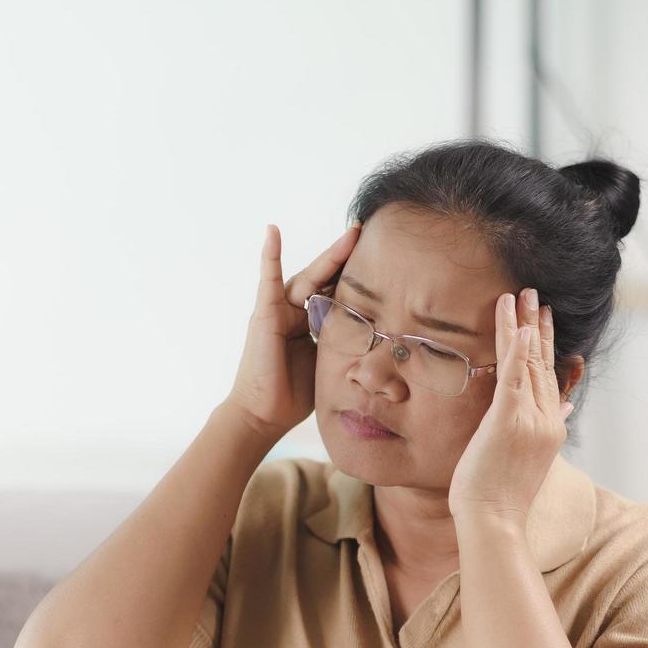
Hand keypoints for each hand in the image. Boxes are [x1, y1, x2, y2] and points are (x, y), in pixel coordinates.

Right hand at [224, 221, 361, 439]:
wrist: (265, 416)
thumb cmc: (295, 395)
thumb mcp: (330, 362)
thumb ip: (345, 343)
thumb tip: (383, 339)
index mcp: (310, 322)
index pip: (336, 292)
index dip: (355, 276)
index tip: (382, 259)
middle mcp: (294, 311)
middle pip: (324, 278)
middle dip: (347, 258)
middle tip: (371, 235)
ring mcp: (278, 310)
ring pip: (308, 277)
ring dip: (330, 255)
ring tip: (352, 235)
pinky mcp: (265, 314)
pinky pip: (268, 280)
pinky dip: (269, 255)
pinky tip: (272, 231)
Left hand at [447, 287, 573, 524]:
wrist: (494, 523)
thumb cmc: (499, 499)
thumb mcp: (526, 460)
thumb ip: (543, 429)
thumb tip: (562, 408)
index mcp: (550, 428)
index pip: (549, 377)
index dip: (545, 345)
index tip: (542, 319)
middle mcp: (546, 420)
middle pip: (543, 362)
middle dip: (537, 325)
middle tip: (534, 294)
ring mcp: (529, 420)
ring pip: (529, 362)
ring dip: (524, 325)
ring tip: (520, 295)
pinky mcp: (508, 422)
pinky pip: (515, 377)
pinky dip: (517, 349)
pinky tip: (518, 325)